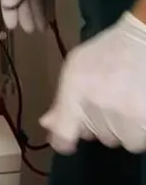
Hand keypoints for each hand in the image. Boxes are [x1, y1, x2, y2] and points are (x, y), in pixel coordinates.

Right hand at [0, 0, 70, 32]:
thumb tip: (7, 4)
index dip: (8, 7)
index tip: (11, 25)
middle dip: (23, 13)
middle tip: (29, 30)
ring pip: (34, 1)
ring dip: (35, 15)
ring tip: (41, 29)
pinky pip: (48, 1)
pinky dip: (46, 12)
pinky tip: (48, 22)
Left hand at [41, 11, 145, 153]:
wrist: (143, 42)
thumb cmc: (108, 52)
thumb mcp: (76, 68)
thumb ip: (62, 99)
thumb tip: (47, 124)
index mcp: (75, 89)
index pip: (64, 133)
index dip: (63, 141)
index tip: (67, 142)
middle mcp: (98, 104)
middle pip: (96, 136)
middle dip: (100, 124)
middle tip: (109, 103)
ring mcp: (124, 114)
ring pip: (121, 140)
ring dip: (124, 129)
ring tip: (127, 104)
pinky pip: (141, 140)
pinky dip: (141, 129)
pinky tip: (139, 107)